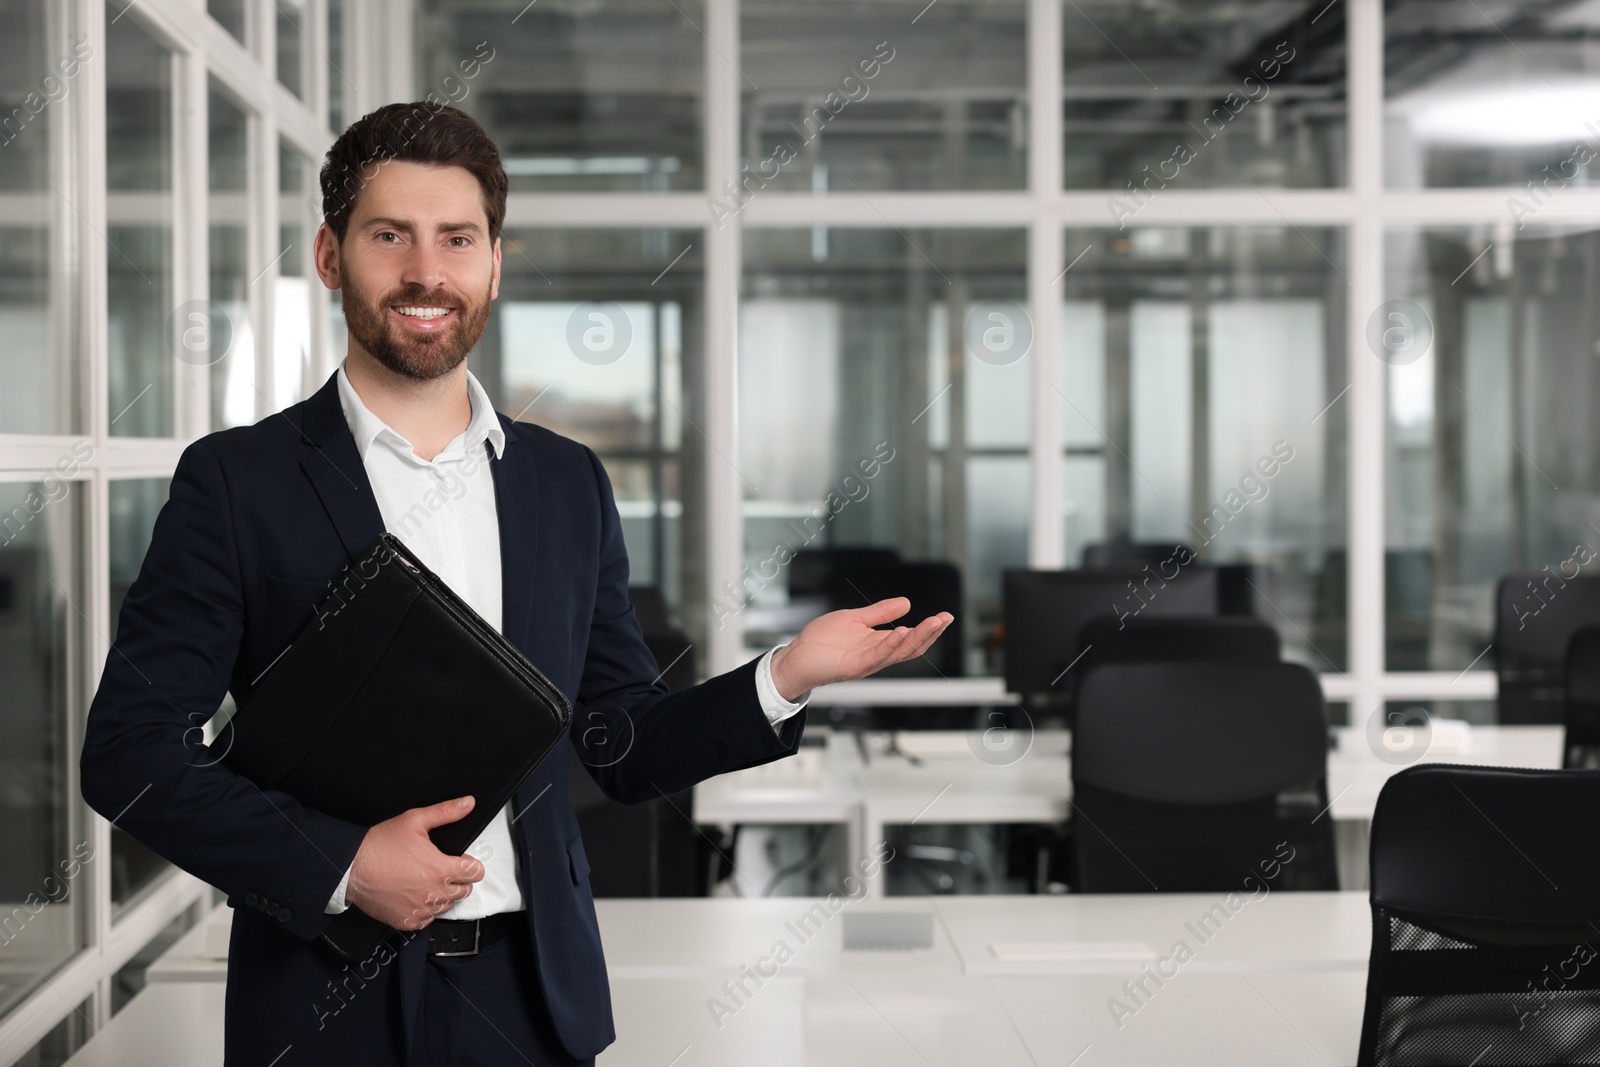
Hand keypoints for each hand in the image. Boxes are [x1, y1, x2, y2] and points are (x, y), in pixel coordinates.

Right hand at [345, 796, 484, 930]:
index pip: (475, 874)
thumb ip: (445, 812)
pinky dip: (425, 909)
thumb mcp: (414, 820)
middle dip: (458, 879)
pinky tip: (415, 895)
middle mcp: (433, 893)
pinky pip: (427, 920)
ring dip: (442, 895)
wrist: (350, 867)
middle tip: (441, 868)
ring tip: (426, 880)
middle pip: (464, 891)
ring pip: (446, 906)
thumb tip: (468, 803)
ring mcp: (419, 910)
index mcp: (440, 869)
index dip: (471, 864)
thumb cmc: (379, 845)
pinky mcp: (405, 921)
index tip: (461, 860)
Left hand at [769, 598, 952, 701]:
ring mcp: (867, 662)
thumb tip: (906, 603)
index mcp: (878, 643)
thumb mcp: (854, 619)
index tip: (944, 616)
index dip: (928, 628)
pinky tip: (902, 631)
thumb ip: (879, 612)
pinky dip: (891, 644)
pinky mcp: (854, 667)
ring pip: (899, 652)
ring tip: (933, 622)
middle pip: (911, 647)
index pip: (910, 638)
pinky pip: (878, 656)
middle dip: (931, 633)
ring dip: (918, 637)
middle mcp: (877, 655)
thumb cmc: (821, 641)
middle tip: (946, 618)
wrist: (796, 656)